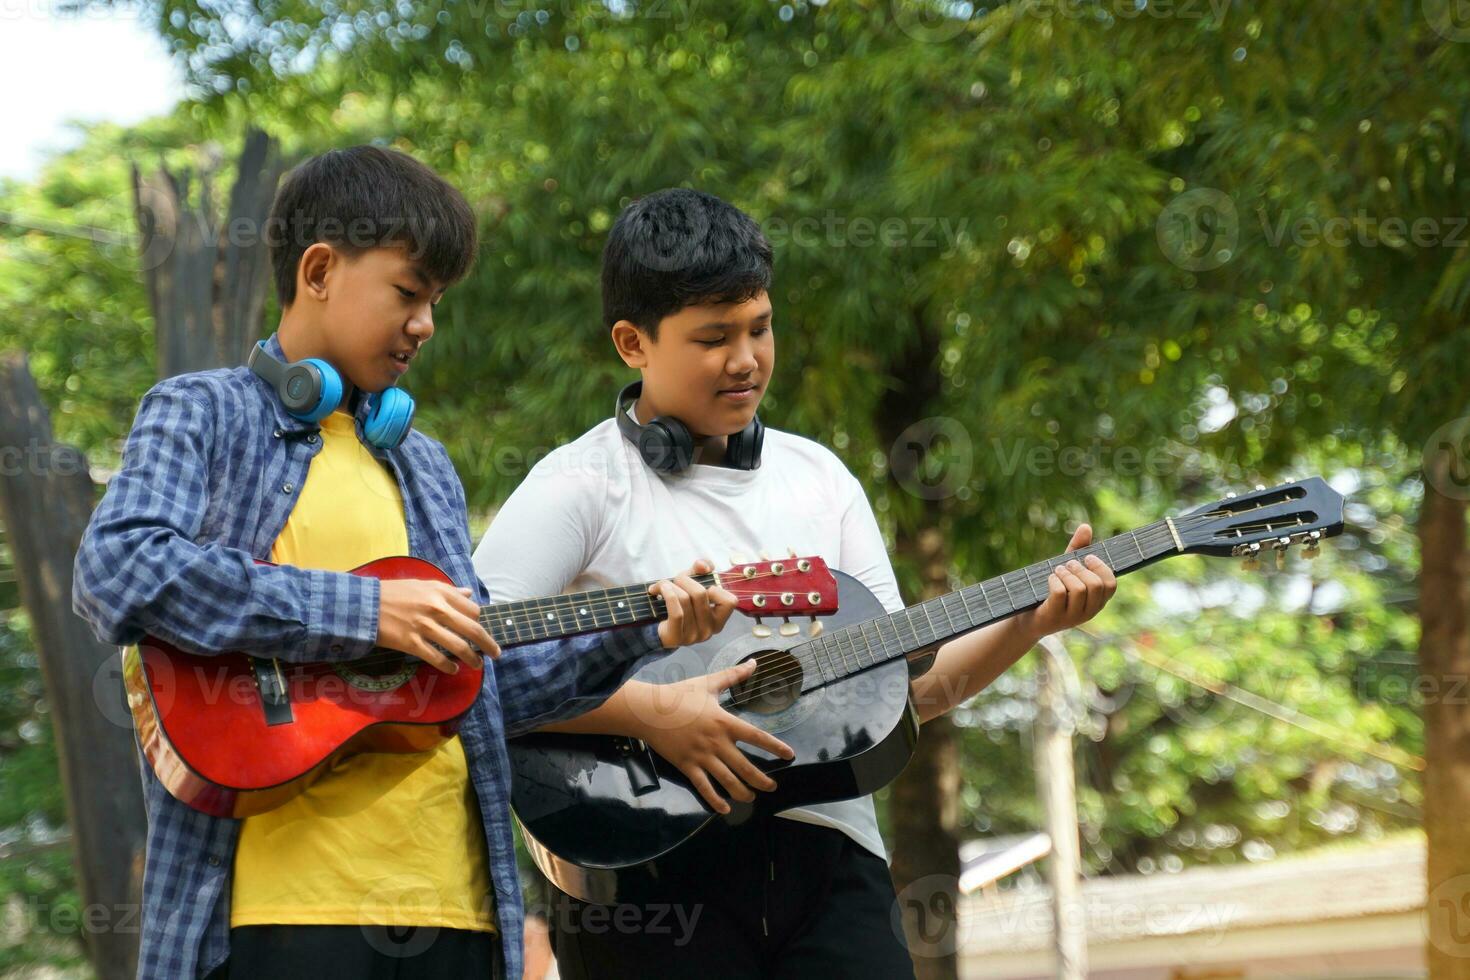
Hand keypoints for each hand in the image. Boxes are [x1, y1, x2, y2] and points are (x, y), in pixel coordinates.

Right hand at [377, 578, 500, 673]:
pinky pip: (437, 658)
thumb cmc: (394, 593)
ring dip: (472, 658)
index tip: (480, 630)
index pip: (472, 610)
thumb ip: (448, 591)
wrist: (364, 605)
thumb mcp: (423, 584)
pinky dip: (449, 666)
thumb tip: (469, 593)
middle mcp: (436, 608)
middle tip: (496, 653)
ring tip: (477, 664)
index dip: (479, 622)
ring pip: (458, 646)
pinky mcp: (412, 643)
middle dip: (487, 644)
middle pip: (472, 629)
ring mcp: (425, 627)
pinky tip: (453, 669)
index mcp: (440, 592)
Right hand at [627, 662, 794, 813]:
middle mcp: (716, 742)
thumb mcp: (708, 683)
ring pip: (727, 781)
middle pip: (745, 767)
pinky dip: (715, 800)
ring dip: (742, 792)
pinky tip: (725, 809)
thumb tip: (753, 663)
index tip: (789, 755)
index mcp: (724, 722)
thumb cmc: (679, 695)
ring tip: (751, 797)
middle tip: (772, 787)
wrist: (648, 710)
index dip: (775, 747)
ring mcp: (701, 756)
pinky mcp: (687, 766)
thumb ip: (733, 675)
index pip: (756, 736)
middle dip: (762, 780)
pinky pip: (704, 787)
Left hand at [649, 559, 738, 649]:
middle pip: (700, 593)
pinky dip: (667, 595)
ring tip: (663, 585)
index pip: (730, 601)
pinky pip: (676, 612)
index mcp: (718, 619)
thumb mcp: (692, 584)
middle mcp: (709, 630)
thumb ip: (700, 569)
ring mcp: (693, 636)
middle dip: (684, 579)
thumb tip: (702, 565)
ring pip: (685, 599)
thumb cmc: (679, 605)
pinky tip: (656, 590)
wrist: (656, 628)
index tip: (702, 586)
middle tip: (675, 580)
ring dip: (670, 585)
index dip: (716, 588)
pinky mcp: (677, 638)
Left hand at [1014, 523, 1117, 641]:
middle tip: (1068, 564)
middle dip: (1080, 569)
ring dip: (1066, 574)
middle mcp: (1088, 612)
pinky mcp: (1054, 617)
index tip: (1087, 558)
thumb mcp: (1067, 570)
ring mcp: (1072, 617)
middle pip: (1096, 585)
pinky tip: (1049, 579)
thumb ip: (1078, 550)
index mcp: (1097, 601)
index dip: (1101, 567)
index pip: (1111, 585)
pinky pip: (1059, 593)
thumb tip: (1086, 526)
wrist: (1027, 618)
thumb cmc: (1051, 591)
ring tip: (1057, 570)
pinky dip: (1055, 581)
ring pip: (1079, 589)